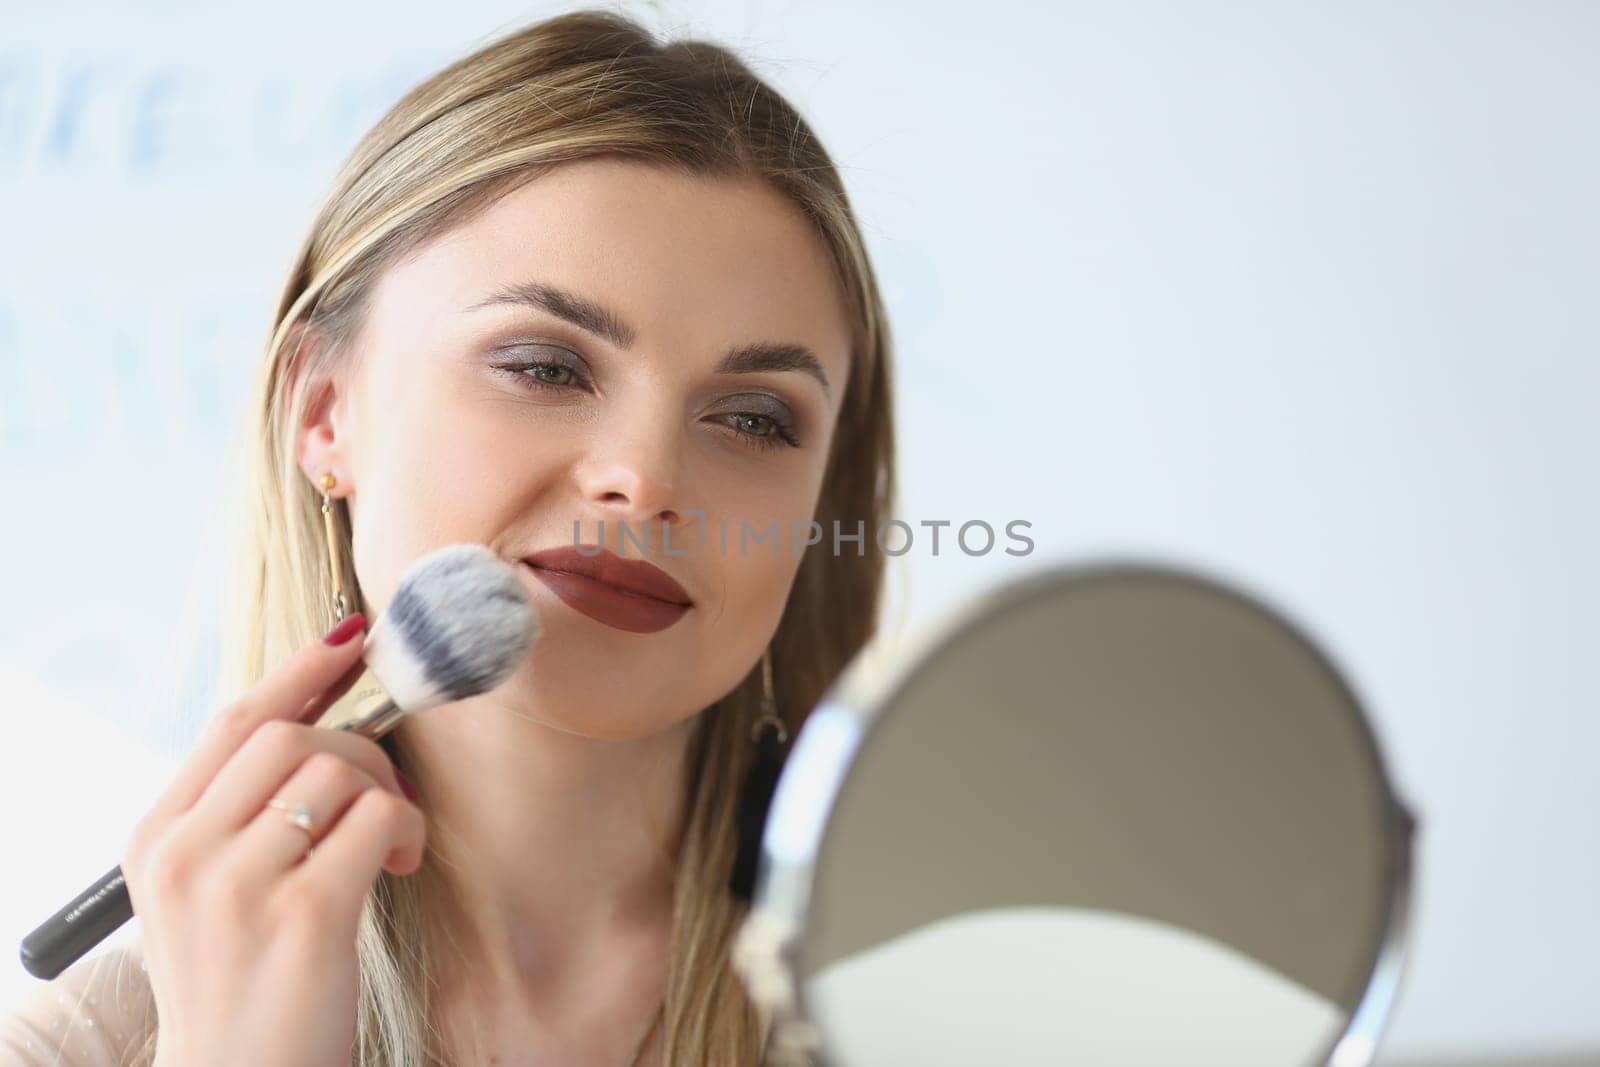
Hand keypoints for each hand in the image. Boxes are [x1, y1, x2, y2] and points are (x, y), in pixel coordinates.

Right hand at [123, 615, 424, 1066]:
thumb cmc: (242, 981)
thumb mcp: (207, 889)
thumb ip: (240, 811)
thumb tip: (316, 715)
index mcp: (156, 836)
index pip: (235, 720)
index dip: (300, 672)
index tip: (351, 643)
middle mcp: (186, 854)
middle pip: (293, 735)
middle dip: (360, 750)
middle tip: (384, 799)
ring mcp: (239, 885)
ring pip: (338, 769)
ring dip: (387, 796)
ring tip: (390, 846)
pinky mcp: (304, 915)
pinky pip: (376, 819)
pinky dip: (405, 831)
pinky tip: (398, 866)